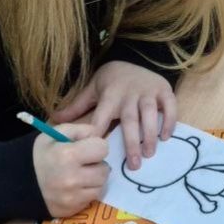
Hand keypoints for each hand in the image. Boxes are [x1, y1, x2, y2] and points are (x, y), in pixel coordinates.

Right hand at [32, 122, 108, 217]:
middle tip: (83, 163)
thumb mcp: (53, 134)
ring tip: (79, 175)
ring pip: (100, 186)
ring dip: (94, 180)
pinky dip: (86, 192)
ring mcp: (73, 197)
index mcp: (68, 155)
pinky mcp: (72, 210)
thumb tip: (98, 135)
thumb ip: (79, 130)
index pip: (102, 148)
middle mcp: (73, 179)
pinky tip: (74, 188)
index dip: (96, 146)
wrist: (16, 183)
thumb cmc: (37, 155)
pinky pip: (91, 199)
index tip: (86, 148)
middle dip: (96, 164)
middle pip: (104, 170)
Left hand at [55, 61, 177, 170]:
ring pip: (150, 114)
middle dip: (132, 143)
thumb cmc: (111, 81)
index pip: (102, 118)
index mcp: (110, 96)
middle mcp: (129, 95)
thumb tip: (54, 119)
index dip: (99, 134)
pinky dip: (169, 121)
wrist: (134, 57)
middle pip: (130, 121)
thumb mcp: (92, 90)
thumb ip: (77, 107)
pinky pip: (169, 107)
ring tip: (149, 154)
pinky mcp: (164, 90)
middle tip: (134, 166)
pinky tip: (165, 137)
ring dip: (150, 135)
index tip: (98, 153)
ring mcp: (148, 92)